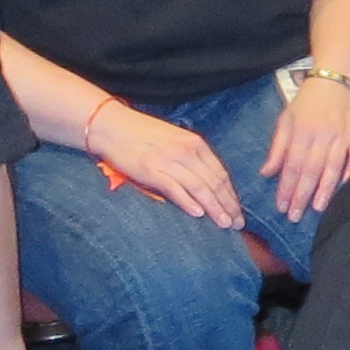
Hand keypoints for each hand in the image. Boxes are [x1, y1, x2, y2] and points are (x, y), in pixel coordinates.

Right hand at [94, 109, 245, 226]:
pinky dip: (187, 201)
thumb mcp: (175, 141)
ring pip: (199, 187)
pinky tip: (198, 214)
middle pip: (214, 182)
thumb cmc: (143, 135)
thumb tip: (207, 184)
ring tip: (224, 224)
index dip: (231, 194)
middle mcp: (185, 151)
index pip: (220, 173)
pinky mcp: (149, 169)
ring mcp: (168, 160)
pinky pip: (174, 187)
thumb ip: (191, 159)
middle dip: (228, 205)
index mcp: (195, 143)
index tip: (238, 211)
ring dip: (214, 208)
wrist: (111, 125)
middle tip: (238, 224)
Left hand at [260, 76, 349, 222]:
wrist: (335, 78)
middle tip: (295, 216)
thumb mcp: (286, 120)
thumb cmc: (307, 102)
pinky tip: (345, 189)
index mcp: (301, 131)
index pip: (292, 165)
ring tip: (317, 208)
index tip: (281, 207)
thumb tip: (266, 173)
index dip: (286, 188)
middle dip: (301, 195)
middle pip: (310, 170)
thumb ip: (277, 148)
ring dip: (324, 190)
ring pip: (332, 167)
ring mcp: (342, 136)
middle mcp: (321, 135)